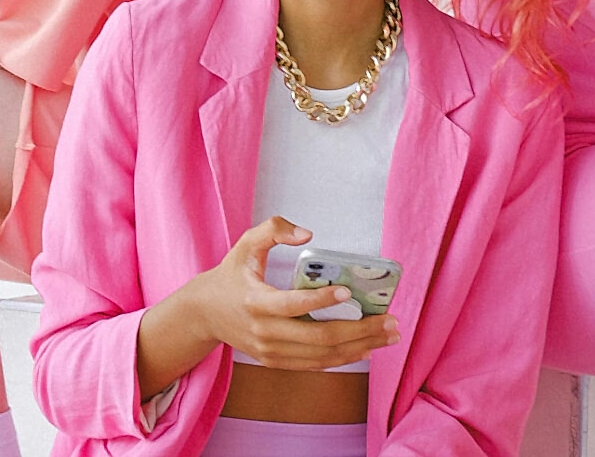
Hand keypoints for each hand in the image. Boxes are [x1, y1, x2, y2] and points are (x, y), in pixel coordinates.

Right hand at [192, 217, 399, 370]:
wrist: (204, 313)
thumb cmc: (231, 274)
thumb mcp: (245, 244)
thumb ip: (274, 229)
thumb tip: (307, 234)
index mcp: (255, 302)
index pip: (293, 304)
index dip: (322, 300)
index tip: (348, 290)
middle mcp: (264, 332)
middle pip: (318, 338)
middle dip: (359, 330)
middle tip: (389, 320)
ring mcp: (270, 352)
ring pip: (321, 356)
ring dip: (359, 347)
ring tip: (387, 336)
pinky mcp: (275, 362)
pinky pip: (314, 364)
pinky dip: (342, 358)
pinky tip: (366, 349)